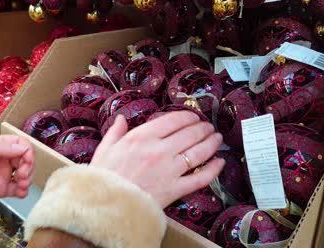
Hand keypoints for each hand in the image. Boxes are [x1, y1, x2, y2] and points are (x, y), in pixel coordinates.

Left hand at [0, 135, 33, 213]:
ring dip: (28, 179)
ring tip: (21, 185)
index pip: (20, 144)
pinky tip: (20, 192)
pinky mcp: (1, 190)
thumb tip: (23, 147)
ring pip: (25, 174)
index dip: (27, 151)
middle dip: (29, 166)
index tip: (25, 161)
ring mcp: (2, 175)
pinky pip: (18, 189)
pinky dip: (23, 191)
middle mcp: (2, 159)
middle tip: (22, 175)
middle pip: (26, 159)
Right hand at [91, 112, 224, 207]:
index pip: (173, 120)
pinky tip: (219, 162)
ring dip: (212, 143)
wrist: (106, 206)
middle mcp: (159, 150)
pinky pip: (200, 178)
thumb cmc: (104, 177)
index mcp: (142, 137)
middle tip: (208, 126)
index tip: (193, 116)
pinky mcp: (175, 189)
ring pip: (199, 152)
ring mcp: (169, 170)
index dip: (188, 116)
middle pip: (190, 134)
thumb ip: (115, 131)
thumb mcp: (105, 149)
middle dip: (203, 128)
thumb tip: (121, 119)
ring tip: (217, 138)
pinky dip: (213, 169)